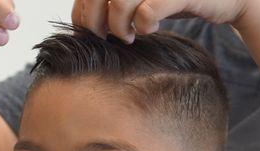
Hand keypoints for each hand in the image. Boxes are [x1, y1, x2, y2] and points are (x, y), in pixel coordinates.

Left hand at [72, 0, 247, 42]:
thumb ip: (114, 4)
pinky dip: (143, 25)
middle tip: (104, 37)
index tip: (90, 31)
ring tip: (128, 37)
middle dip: (93, 20)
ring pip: (119, 1)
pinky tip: (148, 30)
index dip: (82, 11)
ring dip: (117, 25)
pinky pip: (148, 10)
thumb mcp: (141, 0)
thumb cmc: (177, 0)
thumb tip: (83, 20)